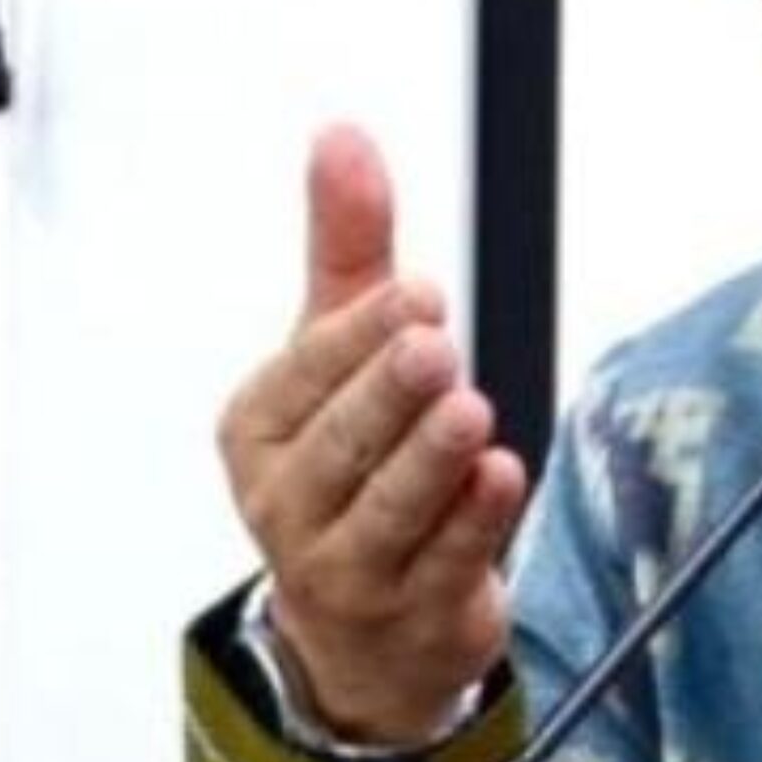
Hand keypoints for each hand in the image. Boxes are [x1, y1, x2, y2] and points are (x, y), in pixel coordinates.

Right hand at [215, 124, 531, 744]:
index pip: (306, 375)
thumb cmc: (351, 466)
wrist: (366, 628)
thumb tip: (342, 133)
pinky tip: (501, 478)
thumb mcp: (339, 353)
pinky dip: (474, 522)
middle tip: (434, 345)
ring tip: (470, 411)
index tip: (417, 293)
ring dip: (431, 459)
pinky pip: (444, 563)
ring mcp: (344, 571)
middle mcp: (286, 504)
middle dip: (387, 393)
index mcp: (259, 431)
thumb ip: (346, 247)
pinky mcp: (411, 615)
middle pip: (342, 443)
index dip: (359, 335)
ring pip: (389, 508)